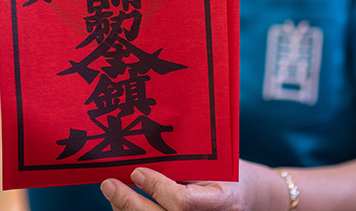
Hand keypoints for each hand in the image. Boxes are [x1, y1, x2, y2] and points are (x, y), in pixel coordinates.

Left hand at [100, 162, 258, 210]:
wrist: (246, 198)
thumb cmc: (226, 175)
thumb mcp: (215, 164)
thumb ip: (186, 164)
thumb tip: (142, 152)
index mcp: (223, 202)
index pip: (183, 202)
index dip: (156, 187)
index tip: (137, 172)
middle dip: (130, 203)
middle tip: (109, 185)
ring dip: (125, 210)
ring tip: (112, 192)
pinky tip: (122, 203)